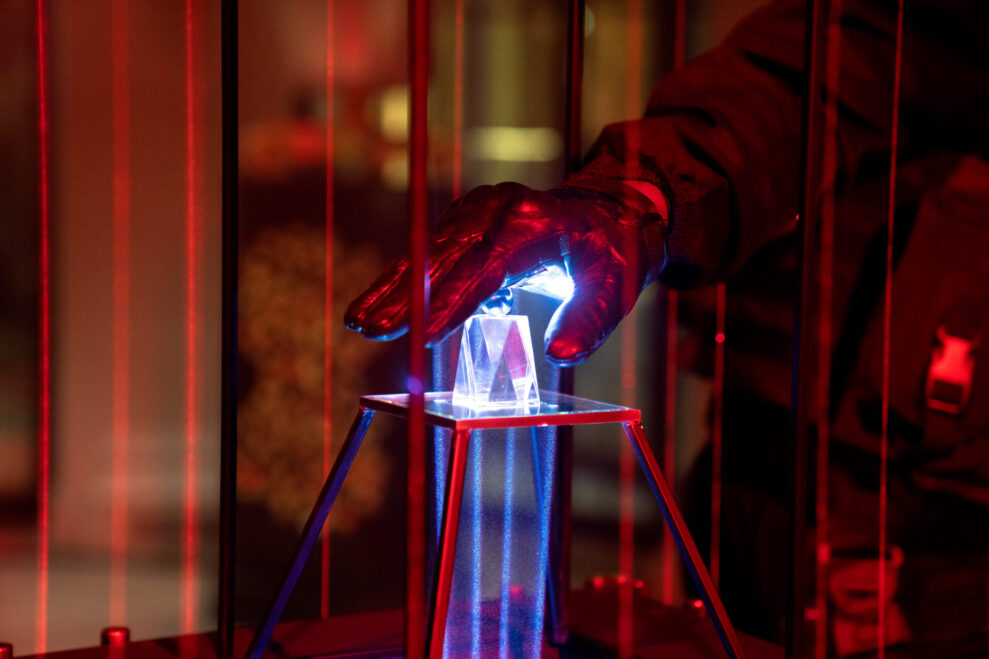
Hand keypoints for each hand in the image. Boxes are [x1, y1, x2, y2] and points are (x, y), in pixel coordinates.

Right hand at [345, 180, 667, 364]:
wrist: (608, 210)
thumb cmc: (612, 252)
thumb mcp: (614, 288)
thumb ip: (588, 323)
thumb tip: (560, 356)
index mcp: (534, 223)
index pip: (486, 268)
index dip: (452, 303)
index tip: (421, 335)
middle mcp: (499, 207)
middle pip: (444, 257)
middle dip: (404, 296)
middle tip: (367, 329)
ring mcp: (479, 208)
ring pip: (428, 251)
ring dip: (392, 287)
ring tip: (358, 322)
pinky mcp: (468, 217)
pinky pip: (431, 250)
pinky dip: (405, 278)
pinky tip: (378, 305)